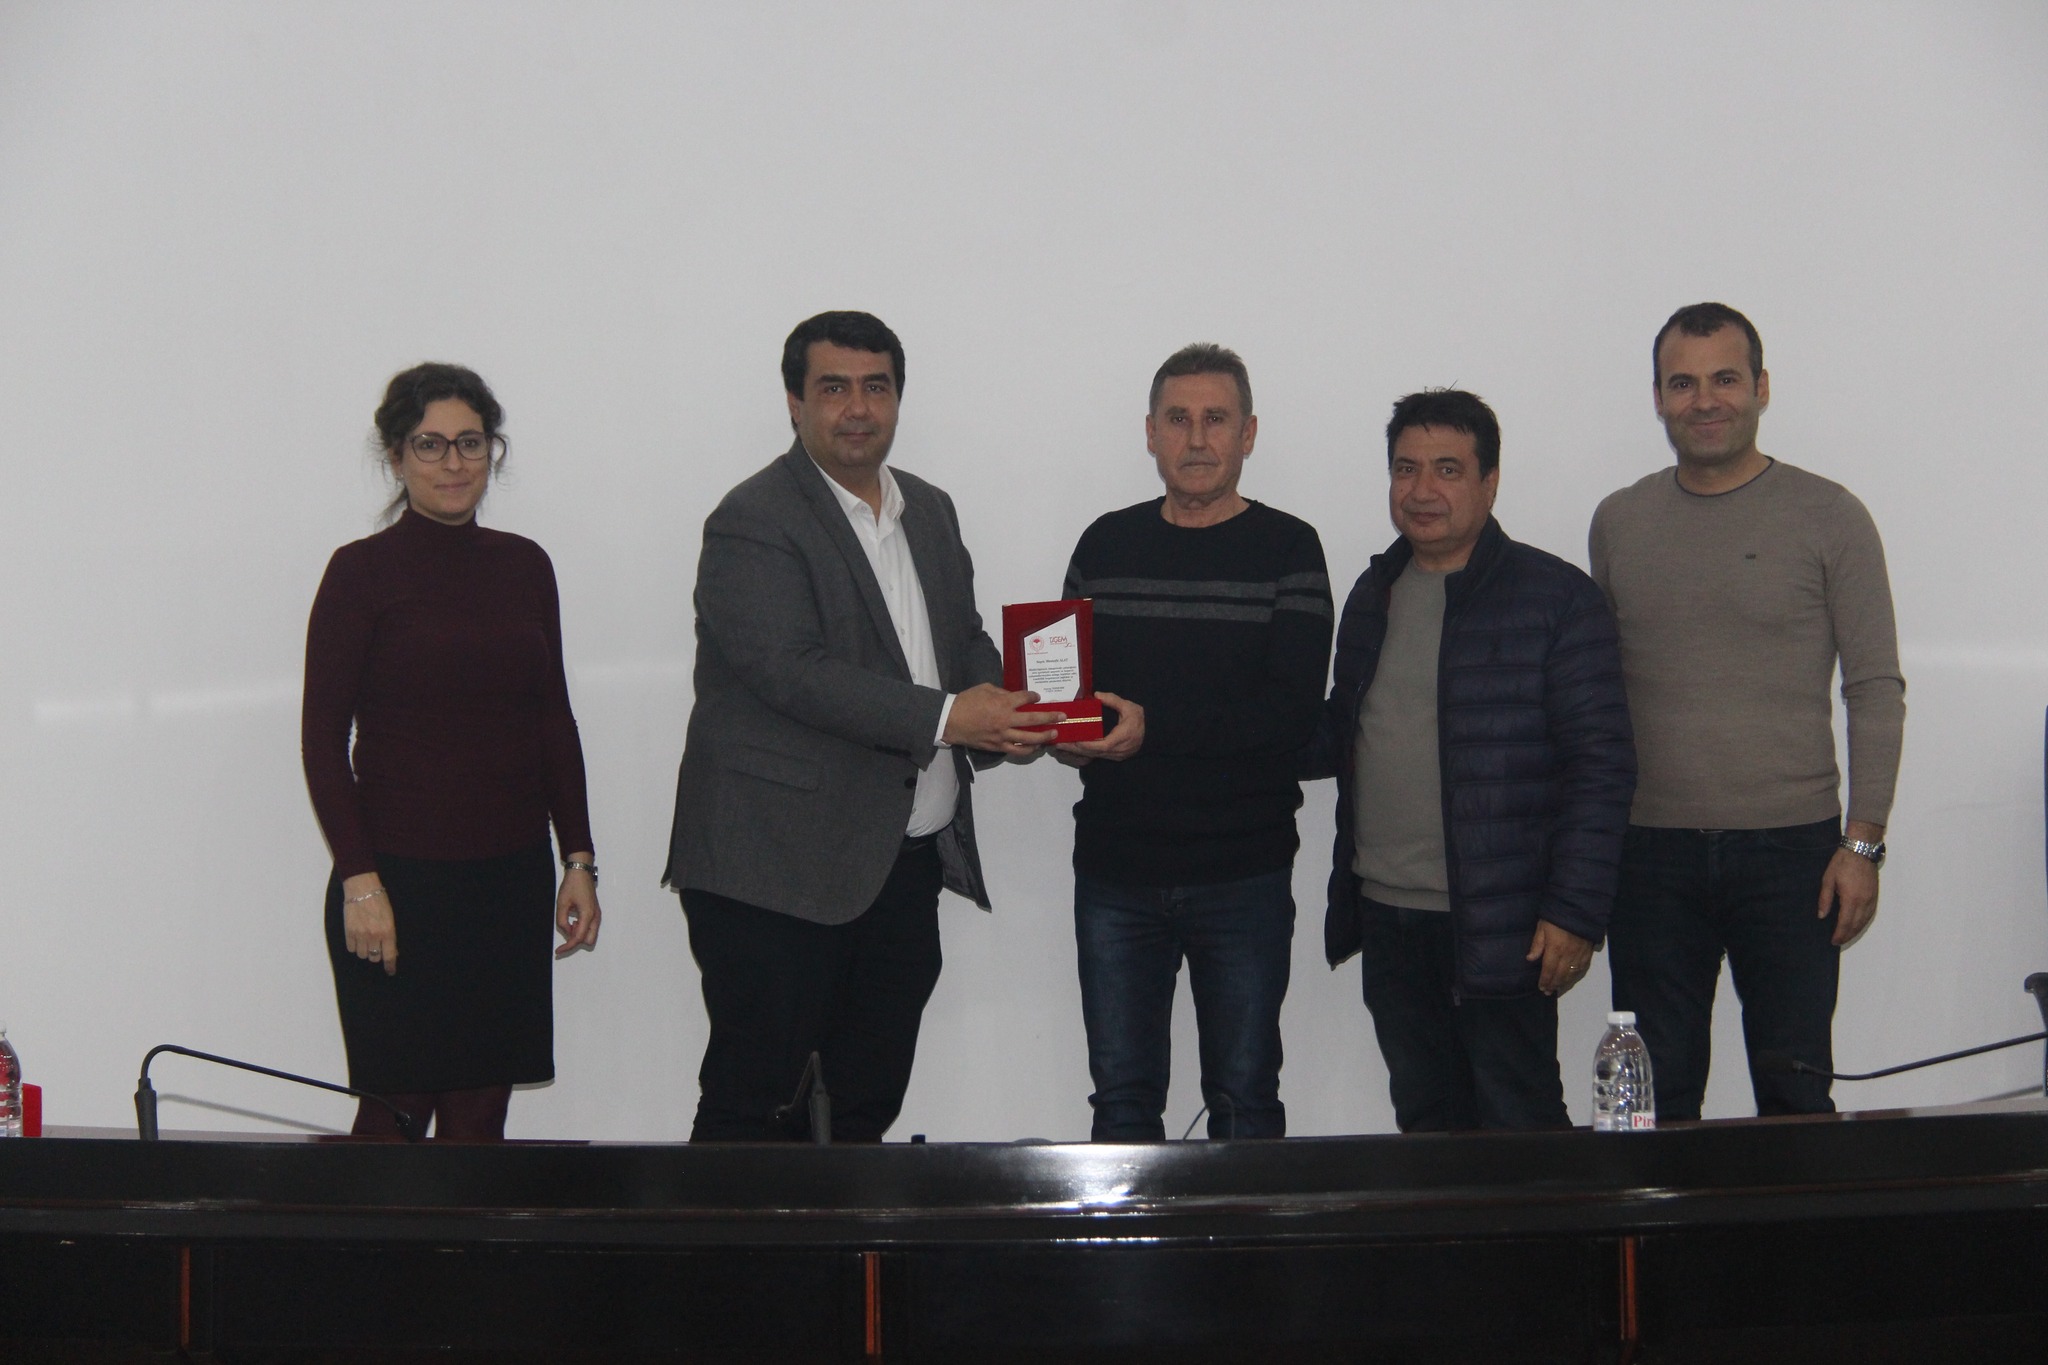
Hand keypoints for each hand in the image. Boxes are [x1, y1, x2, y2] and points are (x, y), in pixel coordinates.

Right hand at [341, 872, 397, 976]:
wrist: (362, 889)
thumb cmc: (380, 901)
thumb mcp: (391, 918)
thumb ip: (390, 935)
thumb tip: (392, 951)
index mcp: (388, 932)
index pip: (389, 955)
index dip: (390, 966)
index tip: (390, 972)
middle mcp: (374, 935)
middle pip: (374, 957)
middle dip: (376, 954)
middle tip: (376, 946)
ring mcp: (360, 934)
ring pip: (362, 954)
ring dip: (365, 950)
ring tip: (366, 940)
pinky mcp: (349, 932)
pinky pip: (351, 949)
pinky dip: (354, 946)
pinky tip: (357, 938)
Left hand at [555, 854, 601, 957]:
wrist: (581, 872)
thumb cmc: (572, 885)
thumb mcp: (562, 903)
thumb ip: (562, 921)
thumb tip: (566, 931)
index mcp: (588, 915)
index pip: (578, 938)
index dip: (568, 946)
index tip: (558, 951)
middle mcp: (595, 917)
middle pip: (588, 940)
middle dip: (576, 940)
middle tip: (565, 931)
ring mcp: (596, 915)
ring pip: (590, 935)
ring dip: (578, 934)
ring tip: (568, 923)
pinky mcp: (595, 912)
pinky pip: (590, 928)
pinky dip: (581, 929)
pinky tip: (573, 920)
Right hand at [943, 682, 1063, 754]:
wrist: (950, 721)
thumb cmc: (966, 701)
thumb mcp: (985, 689)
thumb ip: (1002, 693)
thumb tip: (1014, 697)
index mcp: (1003, 704)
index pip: (1025, 699)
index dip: (1033, 696)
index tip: (1037, 696)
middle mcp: (1006, 720)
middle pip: (1033, 719)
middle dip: (1050, 717)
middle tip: (1062, 716)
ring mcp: (1002, 736)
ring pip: (1028, 739)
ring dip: (1044, 736)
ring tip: (1054, 734)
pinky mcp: (997, 747)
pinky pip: (1016, 751)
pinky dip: (1028, 750)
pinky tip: (1036, 747)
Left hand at [1054, 690, 1144, 765]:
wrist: (1153, 733)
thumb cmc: (1141, 720)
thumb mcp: (1129, 707)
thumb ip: (1113, 700)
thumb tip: (1097, 695)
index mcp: (1120, 739)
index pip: (1100, 745)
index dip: (1086, 744)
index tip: (1072, 739)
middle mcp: (1116, 751)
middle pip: (1092, 753)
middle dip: (1074, 749)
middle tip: (1058, 744)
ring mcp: (1115, 756)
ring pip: (1093, 756)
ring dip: (1077, 751)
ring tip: (1062, 745)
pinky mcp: (1114, 757)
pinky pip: (1097, 756)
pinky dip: (1085, 752)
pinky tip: (1074, 747)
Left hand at [1526, 919, 1593, 995]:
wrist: (1579, 908)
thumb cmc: (1556, 916)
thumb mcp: (1542, 927)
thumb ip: (1537, 944)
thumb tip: (1530, 959)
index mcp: (1555, 949)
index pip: (1548, 970)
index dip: (1545, 981)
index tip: (1541, 988)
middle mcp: (1568, 955)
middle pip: (1560, 975)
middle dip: (1554, 985)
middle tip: (1548, 992)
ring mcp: (1580, 954)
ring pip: (1572, 974)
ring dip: (1564, 982)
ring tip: (1557, 987)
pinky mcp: (1588, 952)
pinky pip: (1582, 968)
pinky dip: (1575, 975)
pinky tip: (1571, 977)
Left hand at [1820, 826, 1881, 946]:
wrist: (1860, 850)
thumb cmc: (1841, 863)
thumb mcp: (1828, 880)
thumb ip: (1825, 899)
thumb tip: (1822, 916)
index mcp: (1851, 899)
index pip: (1845, 922)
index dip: (1840, 933)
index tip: (1834, 941)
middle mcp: (1864, 902)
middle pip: (1856, 924)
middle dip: (1847, 935)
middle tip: (1839, 941)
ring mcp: (1871, 899)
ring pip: (1865, 920)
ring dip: (1856, 930)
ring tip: (1847, 936)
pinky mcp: (1875, 895)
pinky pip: (1870, 914)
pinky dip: (1864, 922)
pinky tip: (1858, 925)